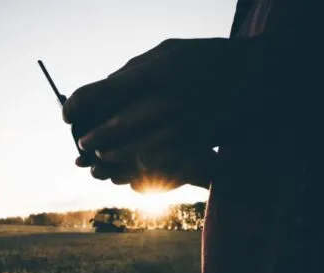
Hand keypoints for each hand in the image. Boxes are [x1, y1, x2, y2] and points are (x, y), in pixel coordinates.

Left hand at [63, 38, 247, 191]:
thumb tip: (103, 91)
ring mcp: (179, 129)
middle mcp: (164, 104)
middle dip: (90, 140)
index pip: (100, 93)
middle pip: (111, 131)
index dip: (76, 105)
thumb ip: (132, 72)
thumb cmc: (206, 59)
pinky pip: (155, 165)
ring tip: (100, 156)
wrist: (258, 78)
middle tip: (83, 143)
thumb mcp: (167, 52)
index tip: (65, 115)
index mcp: (154, 75)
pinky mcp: (192, 147)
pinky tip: (129, 163)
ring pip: (130, 154)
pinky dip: (136, 168)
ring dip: (110, 158)